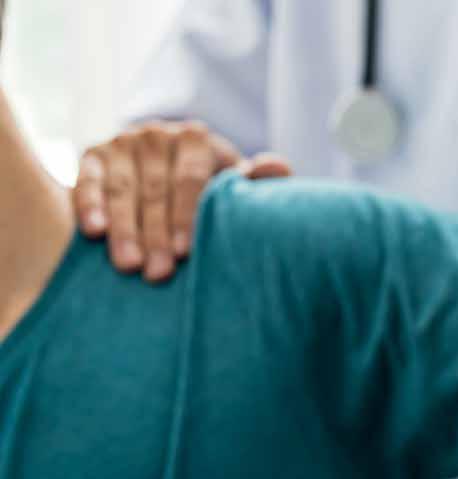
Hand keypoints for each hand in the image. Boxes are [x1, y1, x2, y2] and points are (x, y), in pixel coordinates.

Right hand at [73, 121, 291, 281]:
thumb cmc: (211, 187)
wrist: (167, 167)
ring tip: (128, 265)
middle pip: (156, 190)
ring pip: (123, 190)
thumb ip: (255, 180)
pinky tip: (93, 232)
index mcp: (197, 139)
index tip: (185, 252)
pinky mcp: (92, 155)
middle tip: (158, 273)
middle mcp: (158, 134)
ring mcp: (123, 142)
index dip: (187, 216)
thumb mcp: (233, 183)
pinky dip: (89, 205)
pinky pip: (88, 182)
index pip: (191, 179)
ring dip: (124, 230)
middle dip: (156, 234)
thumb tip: (278, 168)